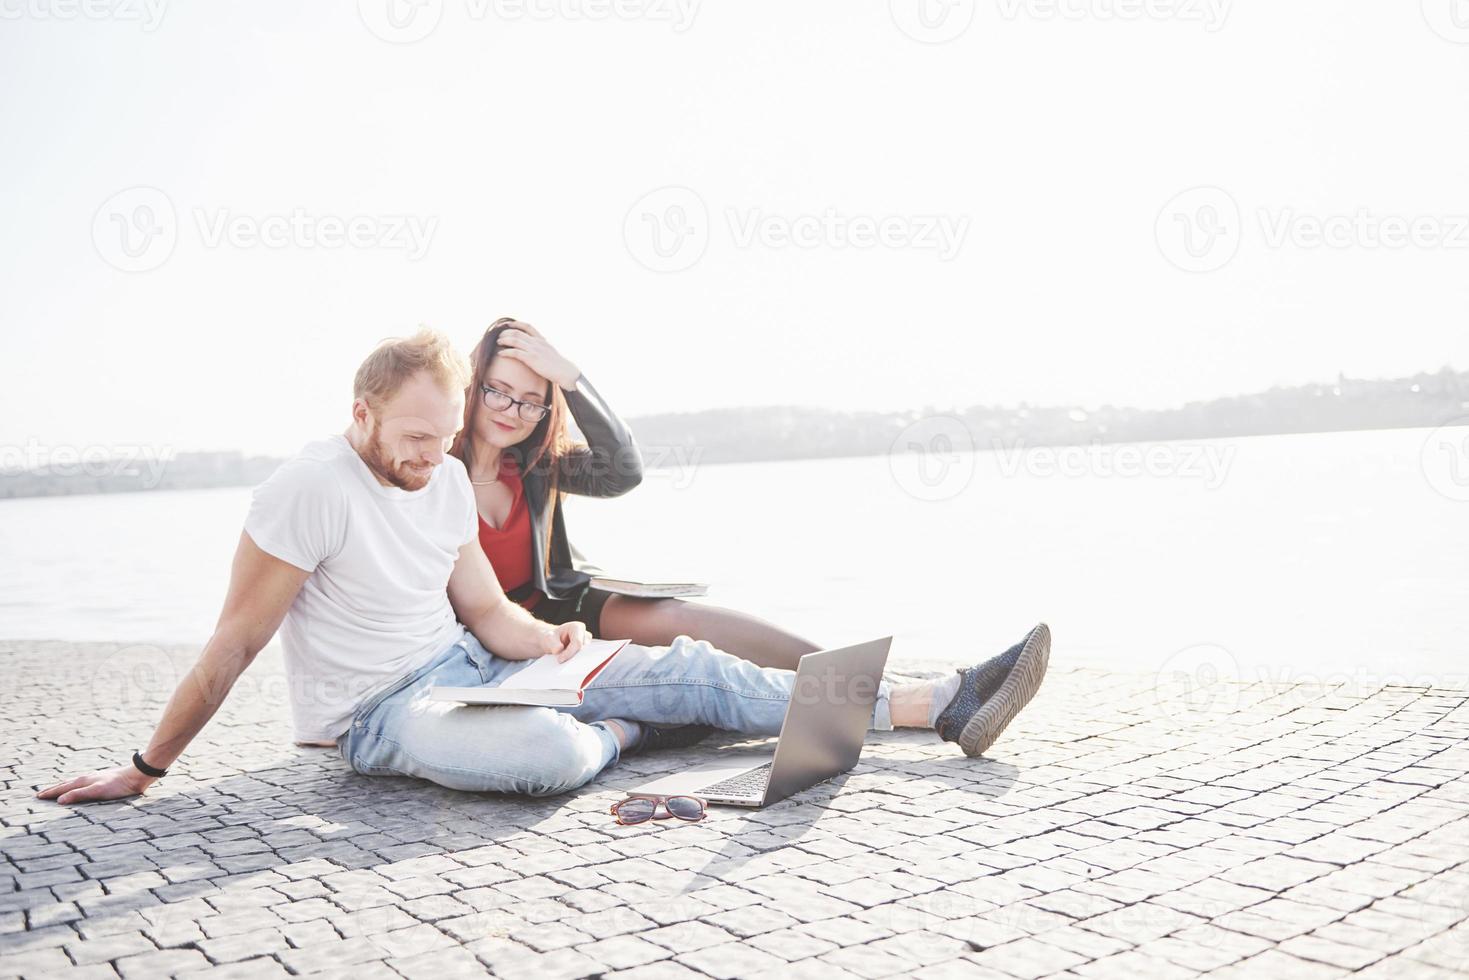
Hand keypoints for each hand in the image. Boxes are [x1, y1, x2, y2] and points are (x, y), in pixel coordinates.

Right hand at [37, 764, 154, 804]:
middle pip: (65, 784)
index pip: (62, 788)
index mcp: (83, 781)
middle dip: (52, 789)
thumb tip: (59, 800)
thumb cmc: (118, 785)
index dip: (50, 793)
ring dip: (62, 787)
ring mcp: (94, 778)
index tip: (38, 797)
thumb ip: (79, 795)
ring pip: (73, 783)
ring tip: (55, 790)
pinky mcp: (101, 780)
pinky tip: (78, 787)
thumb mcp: (97, 791)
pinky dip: (73, 786)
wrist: (136, 776)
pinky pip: (82, 784)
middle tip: (40, 794)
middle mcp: (87, 778)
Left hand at [496, 323, 580, 390]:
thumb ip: (543, 349)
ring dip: (504, 340)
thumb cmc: (558, 366)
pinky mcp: (532, 358)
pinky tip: (501, 354)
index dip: (517, 324)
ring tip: (498, 342)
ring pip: (514, 340)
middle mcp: (537, 342)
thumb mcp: (550, 353)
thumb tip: (537, 351)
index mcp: (542, 340)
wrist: (566, 372)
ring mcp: (534, 350)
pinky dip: (506, 352)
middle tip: (498, 335)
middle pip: (517, 332)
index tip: (508, 324)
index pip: (528, 326)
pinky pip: (515, 352)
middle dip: (506, 332)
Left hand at [543, 622, 589, 662]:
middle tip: (564, 665)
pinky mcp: (586, 651)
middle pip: (583, 650)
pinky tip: (569, 667)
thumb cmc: (551, 638)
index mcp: (577, 627)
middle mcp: (585, 634)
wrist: (552, 642)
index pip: (577, 642)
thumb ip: (553, 643)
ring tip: (565, 666)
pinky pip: (584, 659)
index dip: (569, 653)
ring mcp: (587, 644)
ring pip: (585, 656)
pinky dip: (577, 663)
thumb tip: (559, 649)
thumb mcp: (548, 639)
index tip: (559, 660)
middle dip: (574, 658)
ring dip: (576, 662)